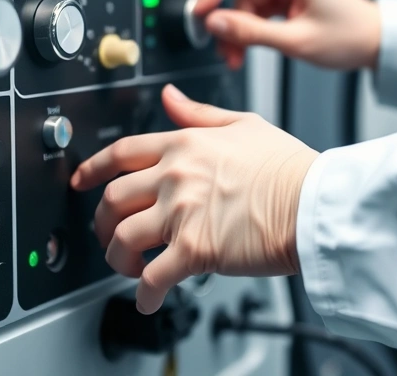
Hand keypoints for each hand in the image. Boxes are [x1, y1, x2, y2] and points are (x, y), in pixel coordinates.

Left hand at [70, 84, 317, 313]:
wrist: (314, 204)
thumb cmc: (289, 168)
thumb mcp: (243, 124)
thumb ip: (199, 114)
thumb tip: (169, 97)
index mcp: (183, 144)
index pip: (121, 153)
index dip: (93, 169)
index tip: (82, 181)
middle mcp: (174, 175)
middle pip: (112, 199)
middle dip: (103, 220)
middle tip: (109, 233)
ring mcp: (180, 213)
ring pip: (121, 238)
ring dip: (117, 258)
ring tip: (130, 268)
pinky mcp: (193, 249)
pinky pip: (152, 277)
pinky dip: (145, 293)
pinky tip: (149, 299)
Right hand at [193, 0, 381, 70]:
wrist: (376, 44)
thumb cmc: (349, 36)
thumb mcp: (296, 40)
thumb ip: (251, 32)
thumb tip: (217, 23)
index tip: (203, 9)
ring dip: (235, 25)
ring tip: (231, 54)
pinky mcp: (289, 0)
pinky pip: (258, 9)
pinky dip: (247, 28)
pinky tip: (240, 46)